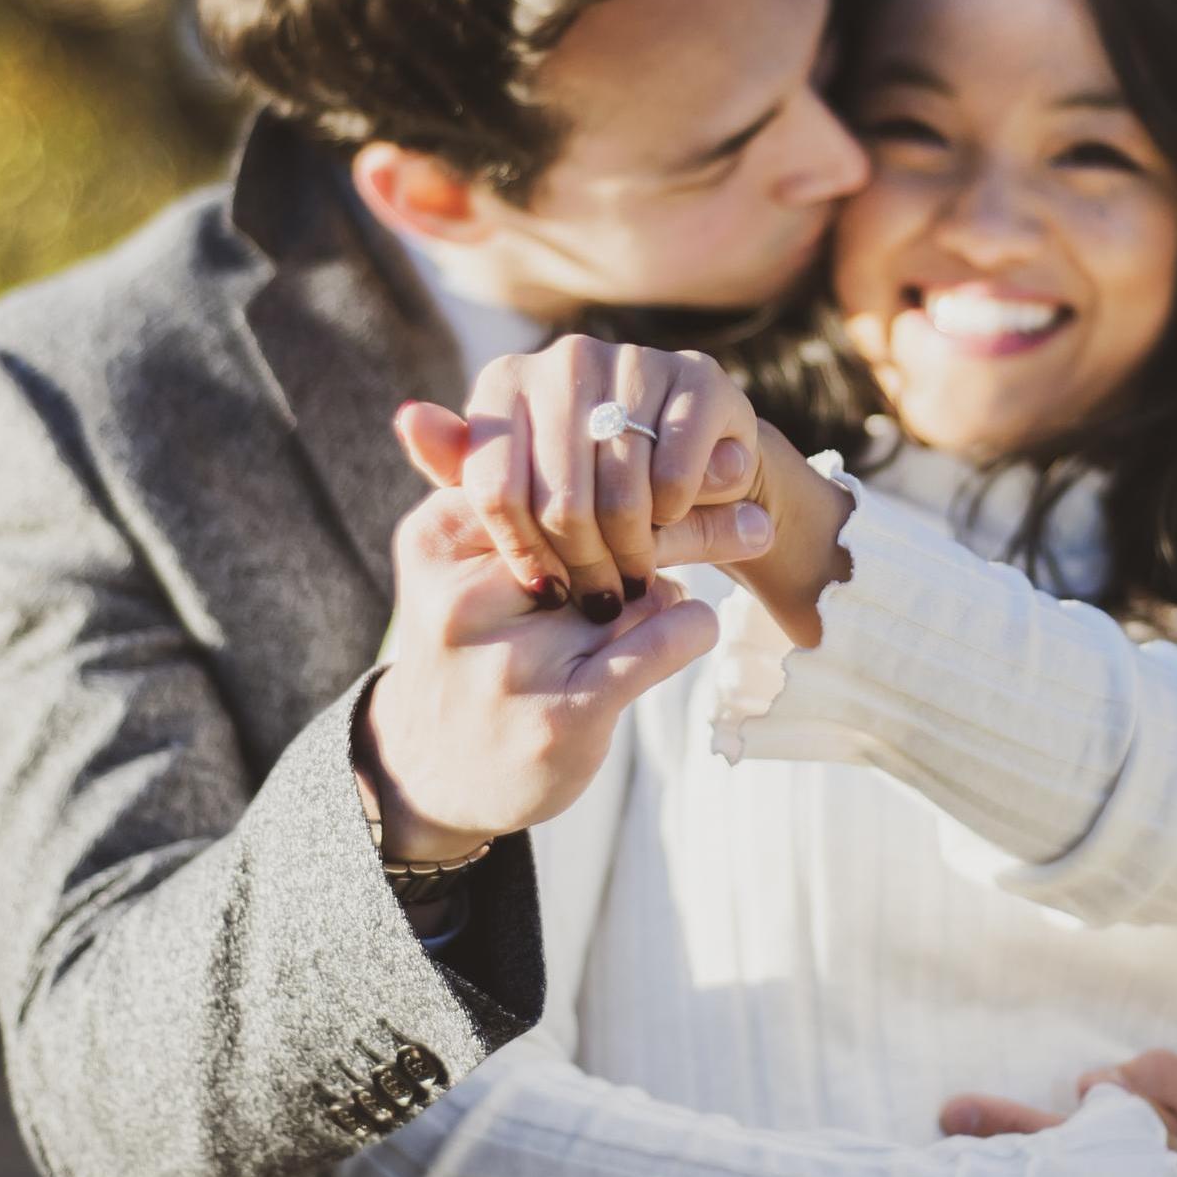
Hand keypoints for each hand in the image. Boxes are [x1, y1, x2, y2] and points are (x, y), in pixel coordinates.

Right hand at [359, 467, 732, 862]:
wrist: (427, 776)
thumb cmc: (467, 643)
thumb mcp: (462, 559)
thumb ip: (489, 482)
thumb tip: (493, 400)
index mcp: (439, 539)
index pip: (547, 469)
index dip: (622, 445)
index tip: (684, 433)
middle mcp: (467, 598)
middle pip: (594, 515)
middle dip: (674, 491)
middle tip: (741, 471)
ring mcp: (511, 663)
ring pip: (635, 574)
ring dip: (695, 547)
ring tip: (749, 530)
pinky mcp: (561, 717)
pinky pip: (655, 644)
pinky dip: (687, 626)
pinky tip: (696, 621)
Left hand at [402, 370, 857, 650]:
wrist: (694, 462)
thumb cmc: (591, 482)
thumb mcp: (521, 484)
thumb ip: (463, 466)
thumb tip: (407, 415)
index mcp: (506, 380)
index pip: (494, 489)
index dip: (521, 552)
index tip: (545, 589)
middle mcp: (564, 358)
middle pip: (558, 500)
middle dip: (582, 563)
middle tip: (598, 597)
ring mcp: (633, 360)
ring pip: (619, 493)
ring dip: (631, 551)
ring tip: (633, 576)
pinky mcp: (697, 378)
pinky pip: (674, 475)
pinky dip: (674, 515)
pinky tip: (670, 521)